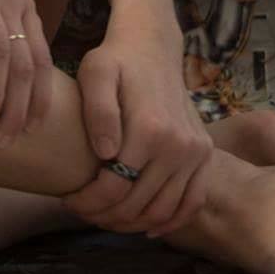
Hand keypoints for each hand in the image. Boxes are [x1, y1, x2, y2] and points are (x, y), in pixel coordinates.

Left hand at [62, 8, 213, 236]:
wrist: (153, 47)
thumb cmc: (117, 60)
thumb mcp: (95, 73)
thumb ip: (98, 111)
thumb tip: (106, 153)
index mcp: (150, 128)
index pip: (114, 187)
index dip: (88, 202)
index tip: (69, 200)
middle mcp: (179, 146)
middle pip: (138, 205)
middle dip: (105, 216)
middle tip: (84, 212)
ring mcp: (196, 152)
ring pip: (165, 210)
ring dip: (133, 223)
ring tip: (107, 217)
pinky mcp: (205, 155)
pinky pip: (193, 202)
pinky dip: (172, 222)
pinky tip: (147, 226)